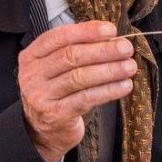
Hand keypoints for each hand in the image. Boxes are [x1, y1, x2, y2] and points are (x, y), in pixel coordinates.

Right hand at [18, 20, 135, 161]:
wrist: (43, 131)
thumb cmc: (57, 93)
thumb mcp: (56, 68)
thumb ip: (76, 50)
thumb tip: (112, 38)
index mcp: (31, 56)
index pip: (59, 37)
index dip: (87, 31)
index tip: (111, 30)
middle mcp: (32, 75)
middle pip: (71, 56)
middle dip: (103, 50)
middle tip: (126, 48)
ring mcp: (42, 96)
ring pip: (80, 77)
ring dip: (109, 70)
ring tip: (129, 66)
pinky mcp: (56, 114)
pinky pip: (87, 98)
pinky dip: (108, 90)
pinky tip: (124, 86)